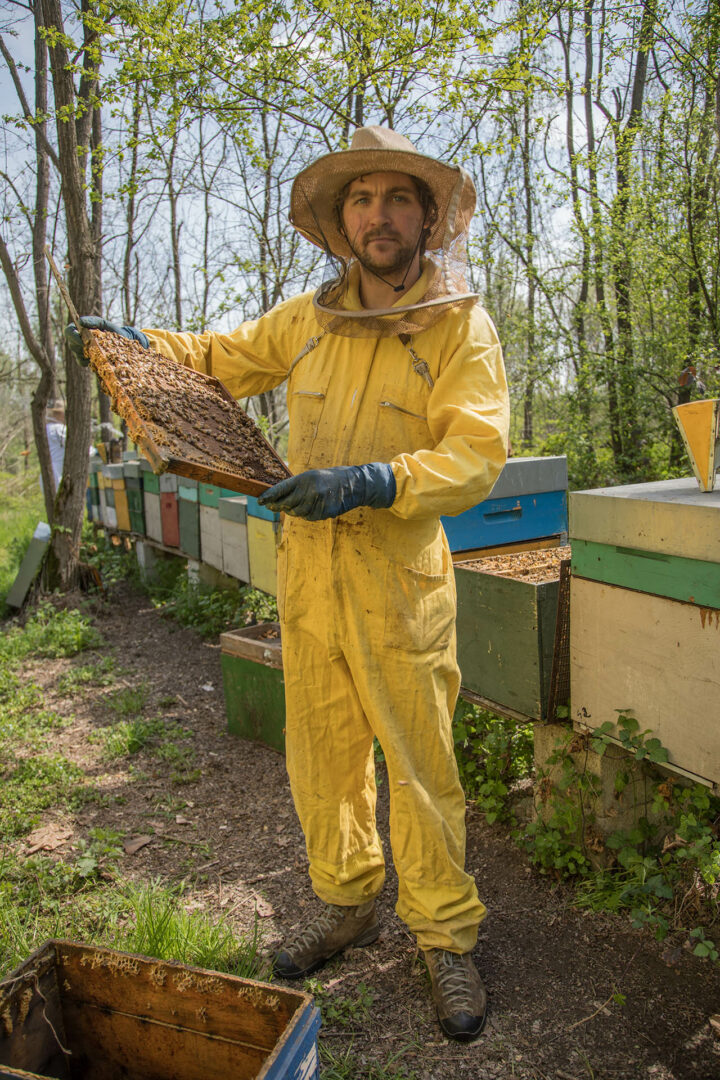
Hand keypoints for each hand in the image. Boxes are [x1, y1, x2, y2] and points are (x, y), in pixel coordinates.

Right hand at [64, 316, 148, 365]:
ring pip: (77, 355)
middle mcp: (78, 341)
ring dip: (86, 354)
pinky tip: (98, 358)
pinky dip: (89, 361)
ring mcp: (81, 352)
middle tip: (94, 347)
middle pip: (72, 345)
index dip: (72, 336)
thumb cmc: (112, 331)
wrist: (123, 344)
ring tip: (99, 351)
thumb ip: (92, 321)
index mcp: (79, 330)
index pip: (68, 332)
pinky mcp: (87, 361)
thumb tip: (79, 321)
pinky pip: (82, 362)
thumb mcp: (104, 324)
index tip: (82, 340)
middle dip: (81, 347)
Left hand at [258, 463, 395, 520]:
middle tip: (270, 507)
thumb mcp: (312, 476)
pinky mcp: (324, 512)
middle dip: (277, 506)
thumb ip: (296, 486)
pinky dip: (306, 514)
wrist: (353, 484)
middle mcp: (310, 491)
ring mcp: (317, 503)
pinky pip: (308, 517)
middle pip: (287, 503)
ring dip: (293, 510)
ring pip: (296, 513)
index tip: (259, 501)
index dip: (269, 496)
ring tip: (297, 504)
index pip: (282, 488)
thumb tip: (277, 498)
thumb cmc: (329, 479)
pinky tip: (310, 507)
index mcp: (305, 478)